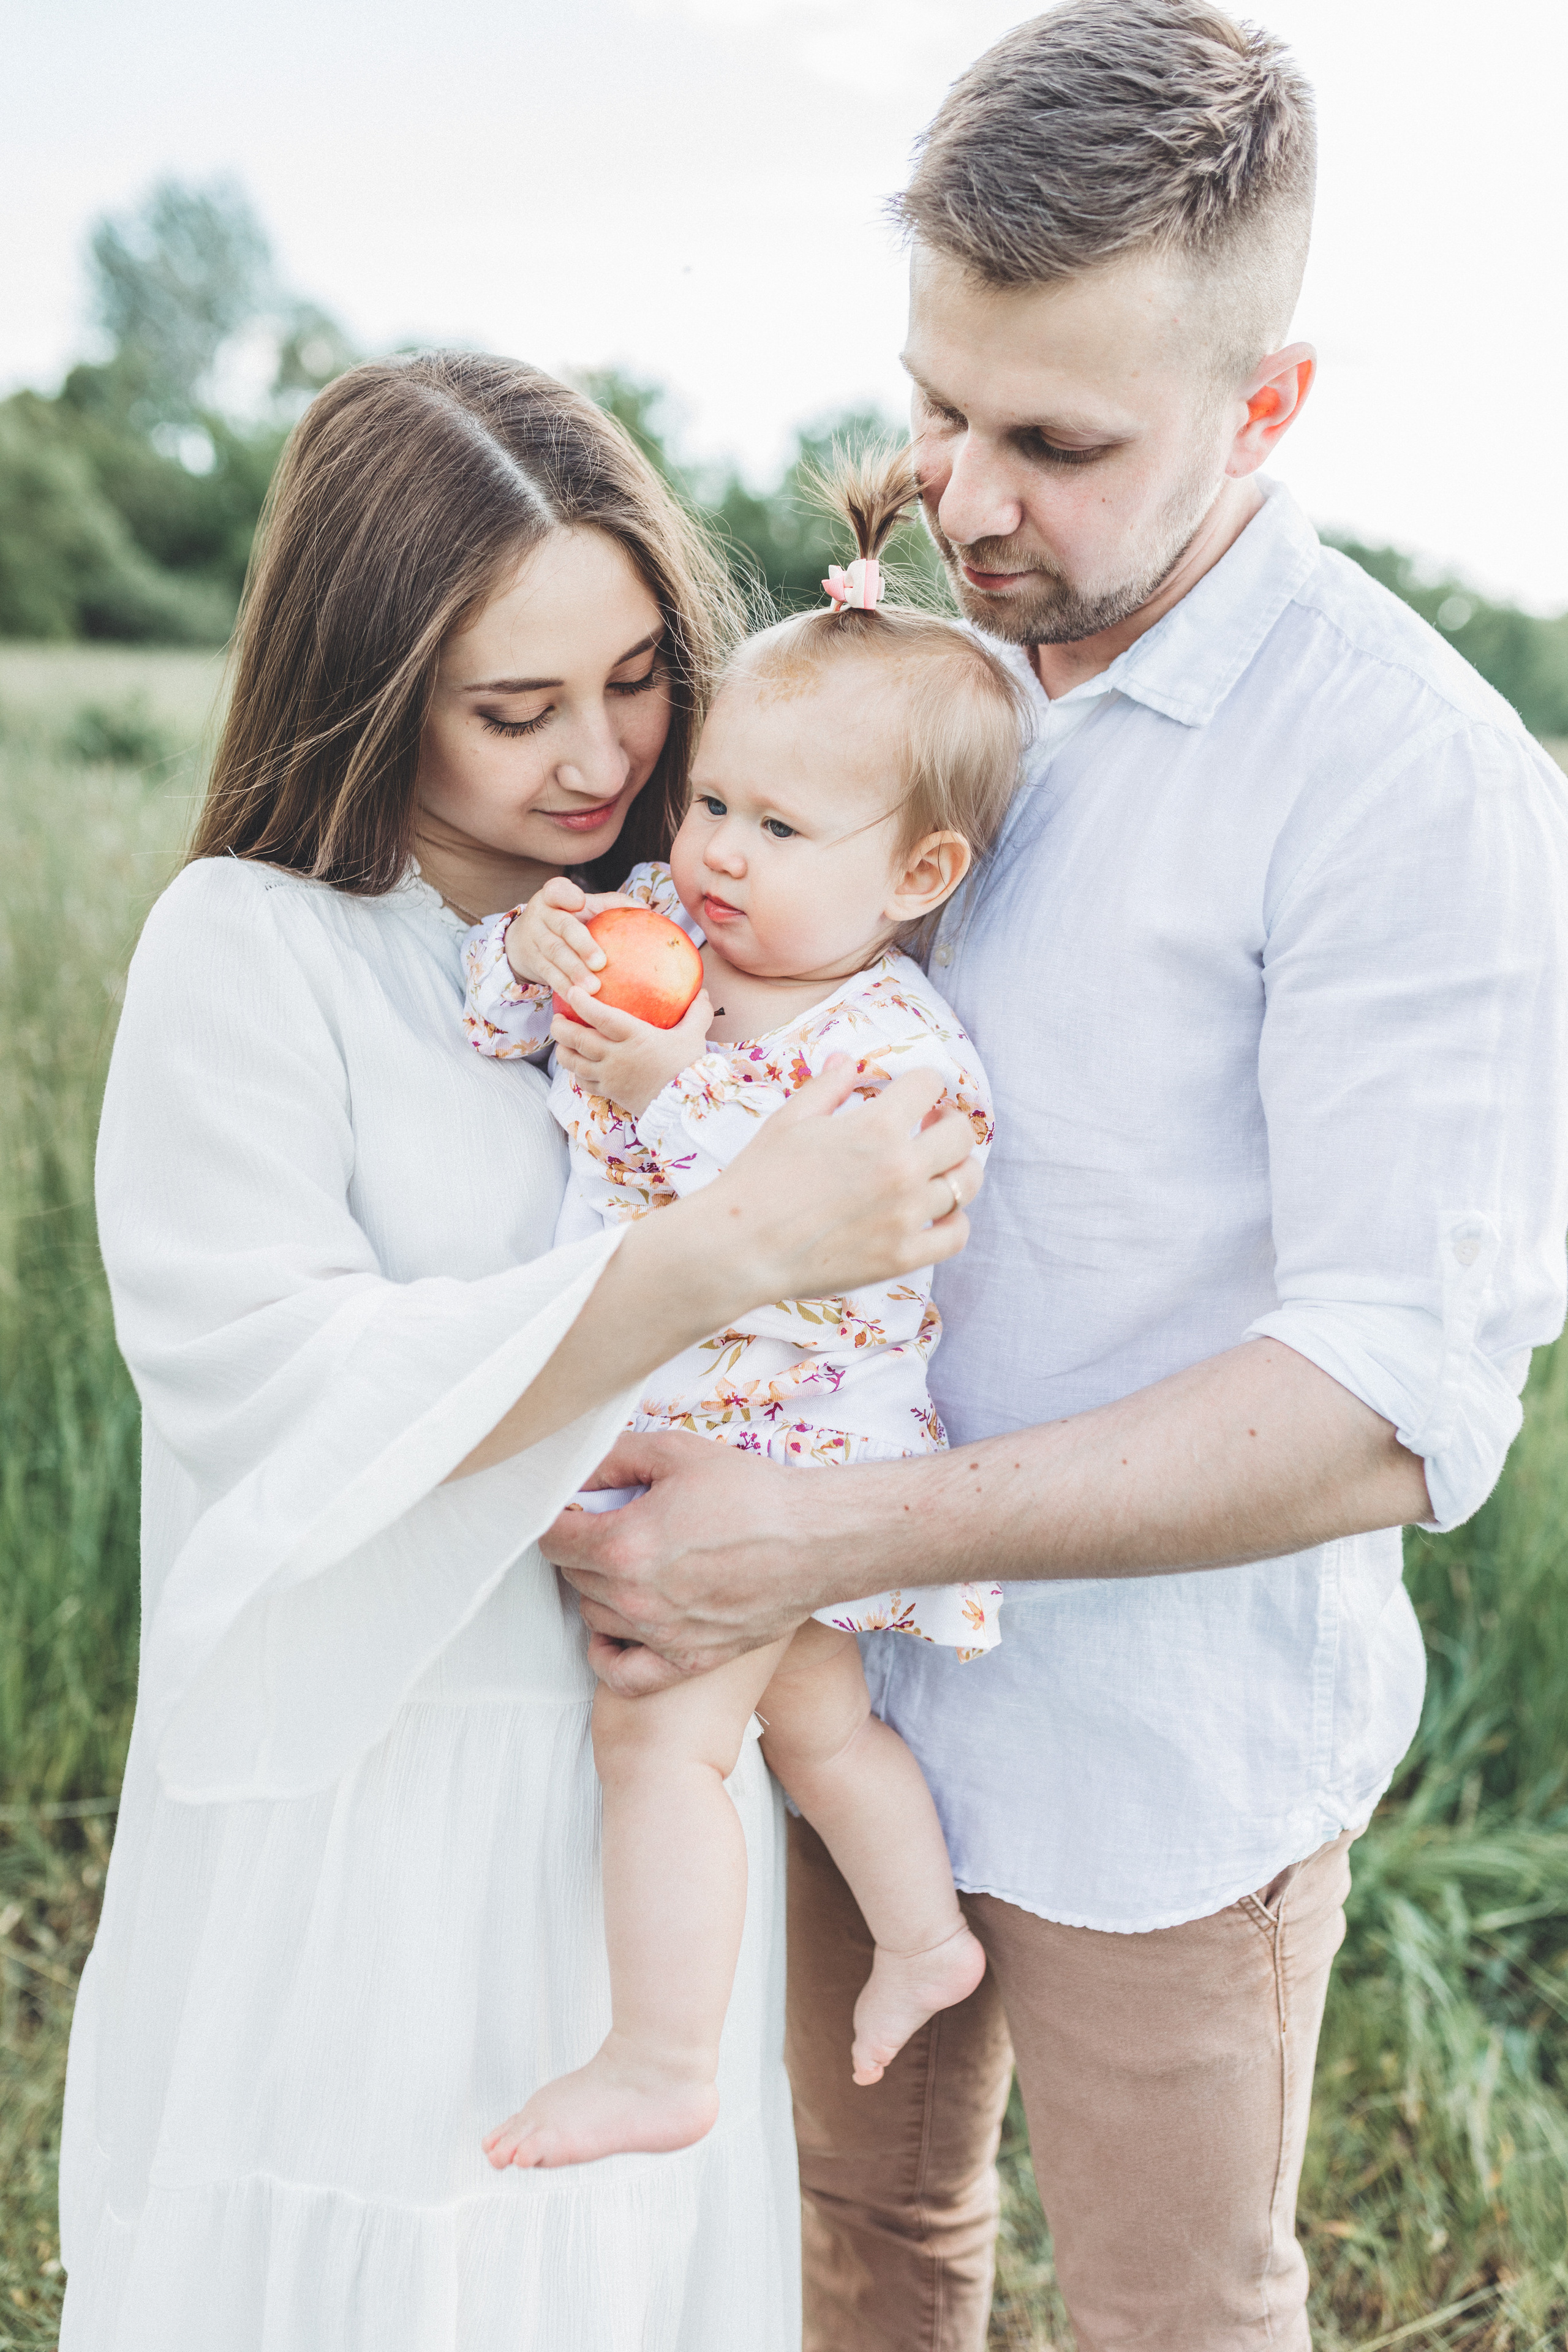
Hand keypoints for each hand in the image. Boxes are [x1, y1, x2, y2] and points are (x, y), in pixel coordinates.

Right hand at [503, 878, 632, 997]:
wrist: (525, 938)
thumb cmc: (568, 919)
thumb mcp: (584, 906)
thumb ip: (610, 904)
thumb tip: (646, 909)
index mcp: (555, 896)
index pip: (557, 890)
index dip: (566, 895)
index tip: (579, 901)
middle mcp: (542, 915)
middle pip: (563, 928)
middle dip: (581, 945)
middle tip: (600, 963)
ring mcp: (534, 939)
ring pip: (555, 955)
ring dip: (574, 972)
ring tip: (594, 987)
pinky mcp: (533, 961)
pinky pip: (549, 975)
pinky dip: (564, 987)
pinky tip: (578, 998)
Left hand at [547, 1431, 820, 1691]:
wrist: (816, 1541)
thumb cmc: (752, 1493)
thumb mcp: (677, 1453)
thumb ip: (612, 1458)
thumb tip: (572, 1471)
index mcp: (624, 1546)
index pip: (551, 1537)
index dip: (558, 1515)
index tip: (576, 1505)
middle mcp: (634, 1599)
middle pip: (570, 1575)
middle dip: (582, 1545)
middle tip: (613, 1522)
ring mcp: (660, 1636)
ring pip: (593, 1616)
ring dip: (600, 1588)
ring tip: (632, 1562)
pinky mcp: (688, 1660)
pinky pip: (623, 1673)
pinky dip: (609, 1653)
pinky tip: (618, 1628)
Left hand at [552, 985, 714, 1117]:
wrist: (685, 1108)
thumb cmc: (688, 1068)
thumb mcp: (694, 1036)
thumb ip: (697, 1013)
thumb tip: (704, 992)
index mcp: (634, 1036)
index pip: (600, 1016)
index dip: (582, 1002)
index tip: (573, 990)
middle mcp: (616, 1056)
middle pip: (577, 1039)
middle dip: (561, 1027)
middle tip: (556, 1017)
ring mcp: (609, 1077)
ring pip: (574, 1062)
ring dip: (563, 1050)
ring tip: (560, 1040)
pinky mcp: (609, 1093)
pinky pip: (584, 1082)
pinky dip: (576, 1072)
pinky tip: (576, 1066)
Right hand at [677, 1056, 982, 1310]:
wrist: (739, 1247)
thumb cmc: (757, 1179)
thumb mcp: (789, 1120)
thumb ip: (827, 1087)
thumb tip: (848, 1060)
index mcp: (875, 1126)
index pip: (930, 1084)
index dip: (922, 1083)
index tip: (913, 1094)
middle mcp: (901, 1169)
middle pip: (962, 1134)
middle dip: (947, 1123)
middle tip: (928, 1128)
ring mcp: (906, 1216)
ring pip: (966, 1182)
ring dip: (956, 1168)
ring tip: (935, 1169)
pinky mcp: (902, 1257)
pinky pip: (955, 1235)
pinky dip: (953, 1220)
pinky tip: (934, 1212)